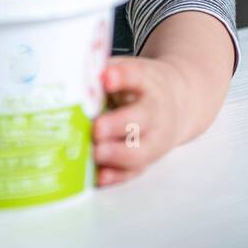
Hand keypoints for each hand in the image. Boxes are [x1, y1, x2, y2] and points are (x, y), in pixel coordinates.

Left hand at [91, 56, 185, 186]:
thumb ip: (101, 73)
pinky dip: (116, 176)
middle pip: (142, 118)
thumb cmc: (141, 87)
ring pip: (140, 151)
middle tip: (96, 128)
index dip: (122, 76)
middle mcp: (156, 112)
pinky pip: (134, 171)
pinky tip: (99, 177)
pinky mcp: (147, 160)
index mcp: (148, 82)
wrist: (177, 104)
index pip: (137, 76)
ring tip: (96, 153)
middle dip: (118, 124)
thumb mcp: (127, 71)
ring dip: (116, 154)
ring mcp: (154, 139)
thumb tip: (69, 80)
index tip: (106, 77)